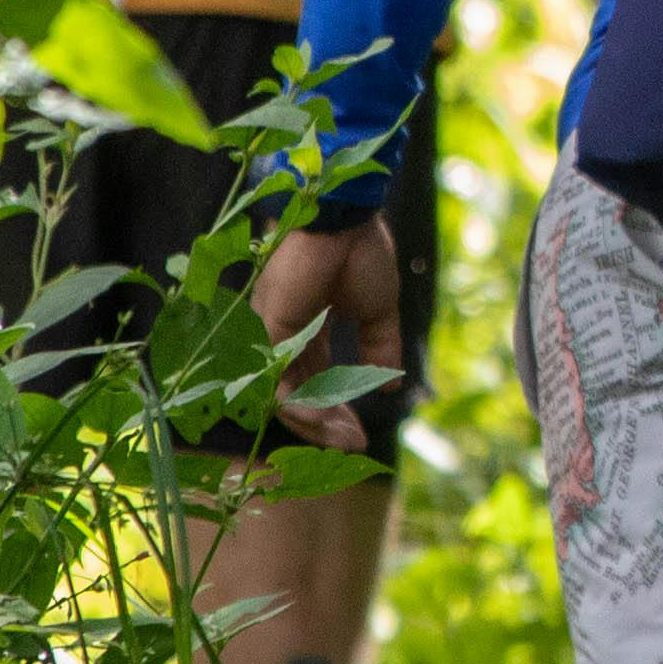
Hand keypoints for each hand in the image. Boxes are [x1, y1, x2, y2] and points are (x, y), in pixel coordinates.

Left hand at [251, 218, 409, 454]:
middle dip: (327, 427)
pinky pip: (276, 379)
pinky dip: (297, 405)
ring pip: (283, 395)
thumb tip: (391, 387)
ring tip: (344, 439)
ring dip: (313, 424)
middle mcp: (286, 336)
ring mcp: (274, 332)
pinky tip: (322, 421)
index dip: (338, 413)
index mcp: (309, 329)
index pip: (317, 385)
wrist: (349, 219)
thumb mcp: (377, 310)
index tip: (362, 434)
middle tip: (355, 444)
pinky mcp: (271, 327)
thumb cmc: (362, 252)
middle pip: (299, 397)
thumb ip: (380, 348)